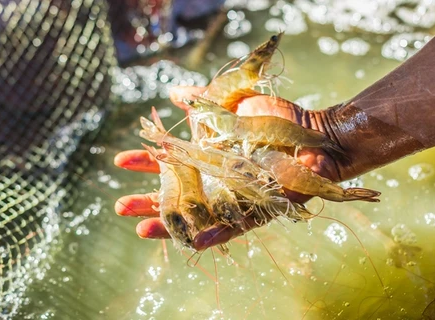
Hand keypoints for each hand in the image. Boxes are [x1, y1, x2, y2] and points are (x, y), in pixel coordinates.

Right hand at [114, 86, 339, 249]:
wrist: (316, 136)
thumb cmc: (278, 120)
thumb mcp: (235, 104)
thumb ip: (205, 101)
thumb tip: (172, 92)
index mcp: (210, 158)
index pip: (171, 163)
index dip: (146, 162)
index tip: (121, 160)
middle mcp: (218, 182)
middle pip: (176, 196)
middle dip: (147, 200)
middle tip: (118, 206)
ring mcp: (236, 200)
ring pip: (197, 217)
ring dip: (169, 225)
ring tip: (139, 230)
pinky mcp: (259, 212)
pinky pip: (233, 227)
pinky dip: (214, 234)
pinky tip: (192, 239)